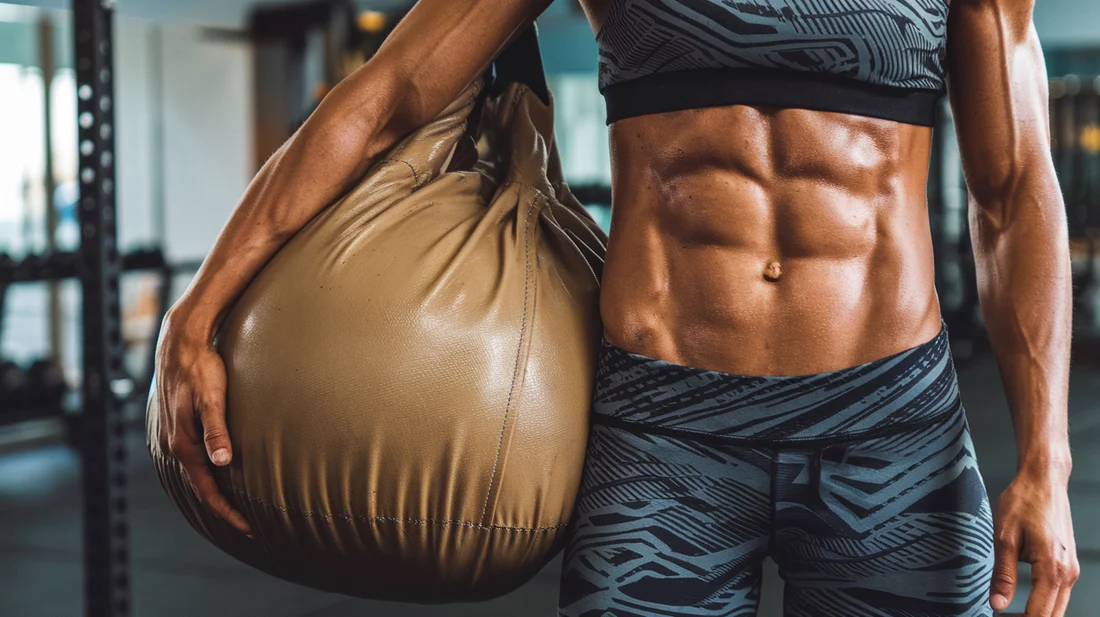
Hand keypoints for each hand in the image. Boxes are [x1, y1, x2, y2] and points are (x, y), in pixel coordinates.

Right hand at [155, 313, 253, 536]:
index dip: (228, 512)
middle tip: (250, 525)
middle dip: (224, 508)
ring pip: (198, 473)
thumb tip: (222, 463)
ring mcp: (176, 435)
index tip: (249, 528)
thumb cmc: (200, 367)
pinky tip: (223, 471)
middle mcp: (176, 444)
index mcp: (183, 444)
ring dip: (217, 491)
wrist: (180, 341)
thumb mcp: (211, 398)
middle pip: (202, 487)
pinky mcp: (181, 425)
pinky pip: (196, 458)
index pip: (207, 489)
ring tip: (238, 505)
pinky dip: (210, 472)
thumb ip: (216, 430)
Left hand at [990, 470, 1077, 615]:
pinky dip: (1043, 604)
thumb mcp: (1004, 538)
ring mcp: (1071, 569)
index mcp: (1052, 568)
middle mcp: (1068, 573)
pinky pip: (1059, 595)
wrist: (1043, 481)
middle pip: (1052, 616)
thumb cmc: (1023, 502)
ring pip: (1058, 608)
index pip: (1039, 614)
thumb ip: (1003, 575)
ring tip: (1008, 615)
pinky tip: (1023, 603)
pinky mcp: (1068, 565)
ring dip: (1036, 615)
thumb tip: (998, 605)